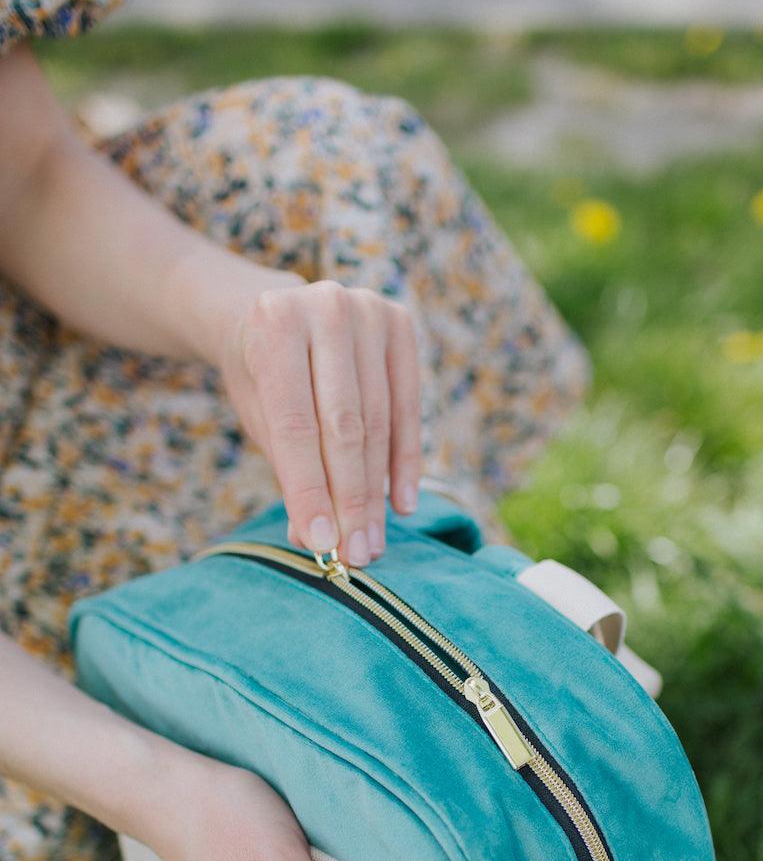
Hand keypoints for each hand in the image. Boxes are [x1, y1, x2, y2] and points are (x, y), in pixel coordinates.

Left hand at [218, 275, 422, 566]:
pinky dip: (405, 460)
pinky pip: (407, 406)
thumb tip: (316, 540)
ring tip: (372, 540)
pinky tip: (402, 503)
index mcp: (273, 324)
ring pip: (378, 422)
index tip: (323, 544)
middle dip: (350, 499)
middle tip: (355, 553)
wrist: (274, 310)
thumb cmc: (261, 374)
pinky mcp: (399, 322)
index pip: (296, 425)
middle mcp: (325, 307)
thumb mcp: (257, 416)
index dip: (310, 489)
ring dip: (377, 491)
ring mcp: (368, 310)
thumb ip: (287, 470)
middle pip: (344, 426)